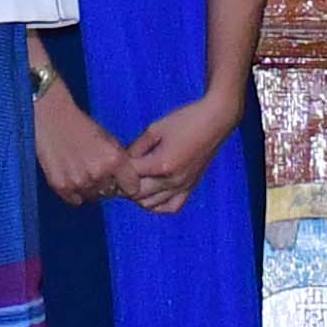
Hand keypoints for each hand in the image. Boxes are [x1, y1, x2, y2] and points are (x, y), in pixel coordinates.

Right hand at [31, 74, 126, 205]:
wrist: (53, 118)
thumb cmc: (83, 126)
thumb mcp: (110, 141)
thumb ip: (121, 164)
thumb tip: (129, 183)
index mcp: (114, 160)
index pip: (132, 189)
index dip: (128, 184)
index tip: (123, 180)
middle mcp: (98, 174)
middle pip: (111, 193)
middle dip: (108, 185)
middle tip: (98, 172)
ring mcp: (79, 182)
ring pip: (94, 197)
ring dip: (92, 189)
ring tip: (83, 171)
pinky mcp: (61, 186)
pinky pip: (76, 200)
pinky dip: (76, 192)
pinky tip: (72, 175)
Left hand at [111, 96, 236, 212]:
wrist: (215, 120)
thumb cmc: (185, 120)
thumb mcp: (154, 129)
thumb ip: (136, 147)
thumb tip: (122, 160)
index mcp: (161, 164)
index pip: (130, 175)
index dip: (117, 170)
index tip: (111, 163)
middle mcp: (172, 180)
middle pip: (136, 194)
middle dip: (123, 185)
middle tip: (116, 175)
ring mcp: (183, 186)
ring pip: (150, 204)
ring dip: (137, 196)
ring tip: (131, 182)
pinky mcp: (190, 187)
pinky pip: (171, 207)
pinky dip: (157, 205)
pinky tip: (151, 194)